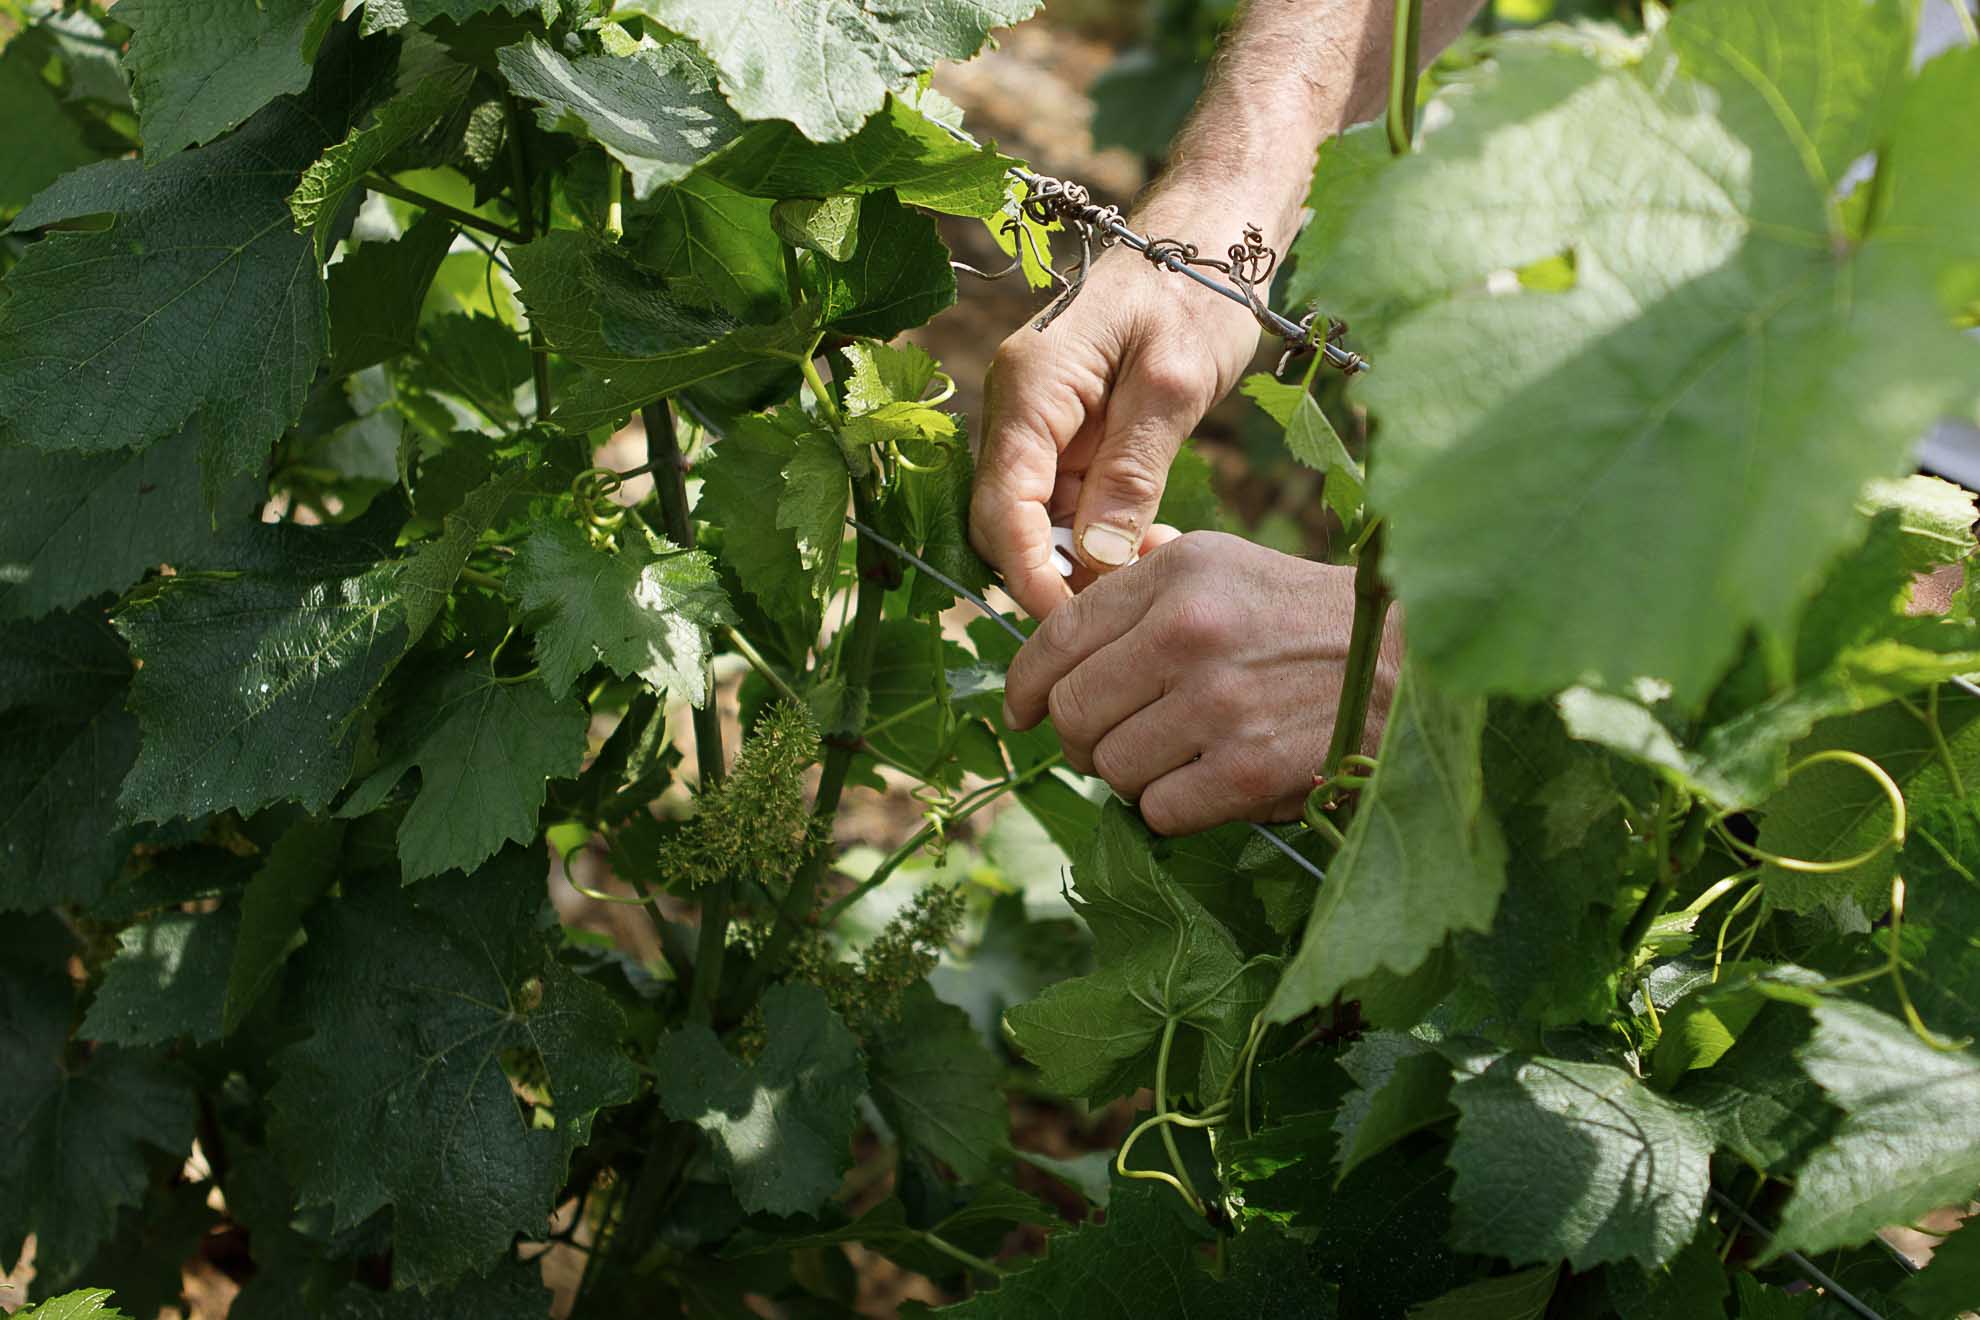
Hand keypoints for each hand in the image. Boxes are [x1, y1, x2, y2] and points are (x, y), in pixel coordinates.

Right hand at [969, 202, 1264, 618]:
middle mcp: (1018, 407)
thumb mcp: (1173, 383)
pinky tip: (1152, 542)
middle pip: (1008, 522)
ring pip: (1038, 521)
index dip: (1029, 573)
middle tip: (1130, 604)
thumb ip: (1132, 472)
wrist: (1212, 239)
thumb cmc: (1196, 292)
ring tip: (1155, 565)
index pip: (1001, 505)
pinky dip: (1103, 535)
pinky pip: (1068, 505)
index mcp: (1030, 385)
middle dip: (1057, 574)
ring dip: (1086, 559)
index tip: (1072, 624)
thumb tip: (1099, 559)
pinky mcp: (1070, 435)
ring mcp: (1041, 422)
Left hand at [1002, 532, 1402, 835]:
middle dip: (1081, 738)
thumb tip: (1061, 602)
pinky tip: (1210, 782)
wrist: (1416, 664)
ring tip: (1178, 755)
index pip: (1056, 637)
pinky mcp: (1248, 770)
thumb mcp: (1225, 565)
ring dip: (1132, 776)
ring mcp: (1218, 704)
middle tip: (1114, 740)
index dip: (1024, 684)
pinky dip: (1174, 808)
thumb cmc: (1307, 617)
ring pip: (1110, 768)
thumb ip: (1142, 582)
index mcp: (1176, 574)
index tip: (1020, 710)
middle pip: (1071, 713)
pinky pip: (1158, 811)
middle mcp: (1188, 632)